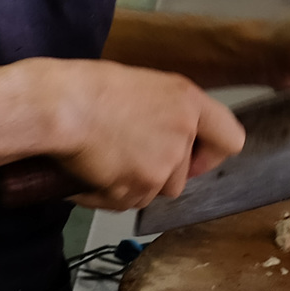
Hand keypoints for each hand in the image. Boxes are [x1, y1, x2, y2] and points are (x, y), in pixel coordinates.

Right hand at [35, 59, 246, 210]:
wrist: (58, 107)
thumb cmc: (88, 88)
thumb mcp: (143, 86)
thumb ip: (167, 113)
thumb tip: (167, 136)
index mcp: (188, 102)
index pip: (231, 139)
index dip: (210, 154)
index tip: (192, 155)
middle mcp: (182, 136)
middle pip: (181, 177)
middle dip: (156, 174)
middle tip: (125, 154)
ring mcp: (160, 166)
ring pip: (152, 193)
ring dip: (131, 185)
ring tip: (103, 159)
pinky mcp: (135, 189)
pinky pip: (123, 203)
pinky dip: (106, 195)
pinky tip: (89, 171)